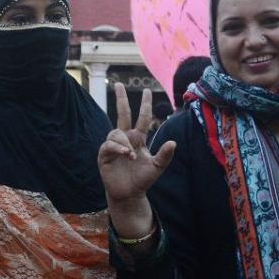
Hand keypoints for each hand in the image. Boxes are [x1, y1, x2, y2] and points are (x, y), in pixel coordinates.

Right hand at [98, 84, 174, 237]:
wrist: (130, 194)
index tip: (148, 91)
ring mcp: (114, 146)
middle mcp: (125, 138)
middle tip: (118, 84)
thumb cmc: (143, 179)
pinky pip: (109, 146)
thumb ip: (165, 155)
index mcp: (138, 138)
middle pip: (122, 114)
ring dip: (124, 141)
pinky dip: (117, 148)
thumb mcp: (157, 167)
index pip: (142, 118)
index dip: (145, 105)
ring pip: (115, 132)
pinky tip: (125, 154)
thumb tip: (173, 142)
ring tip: (131, 154)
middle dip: (121, 99)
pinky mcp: (104, 156)